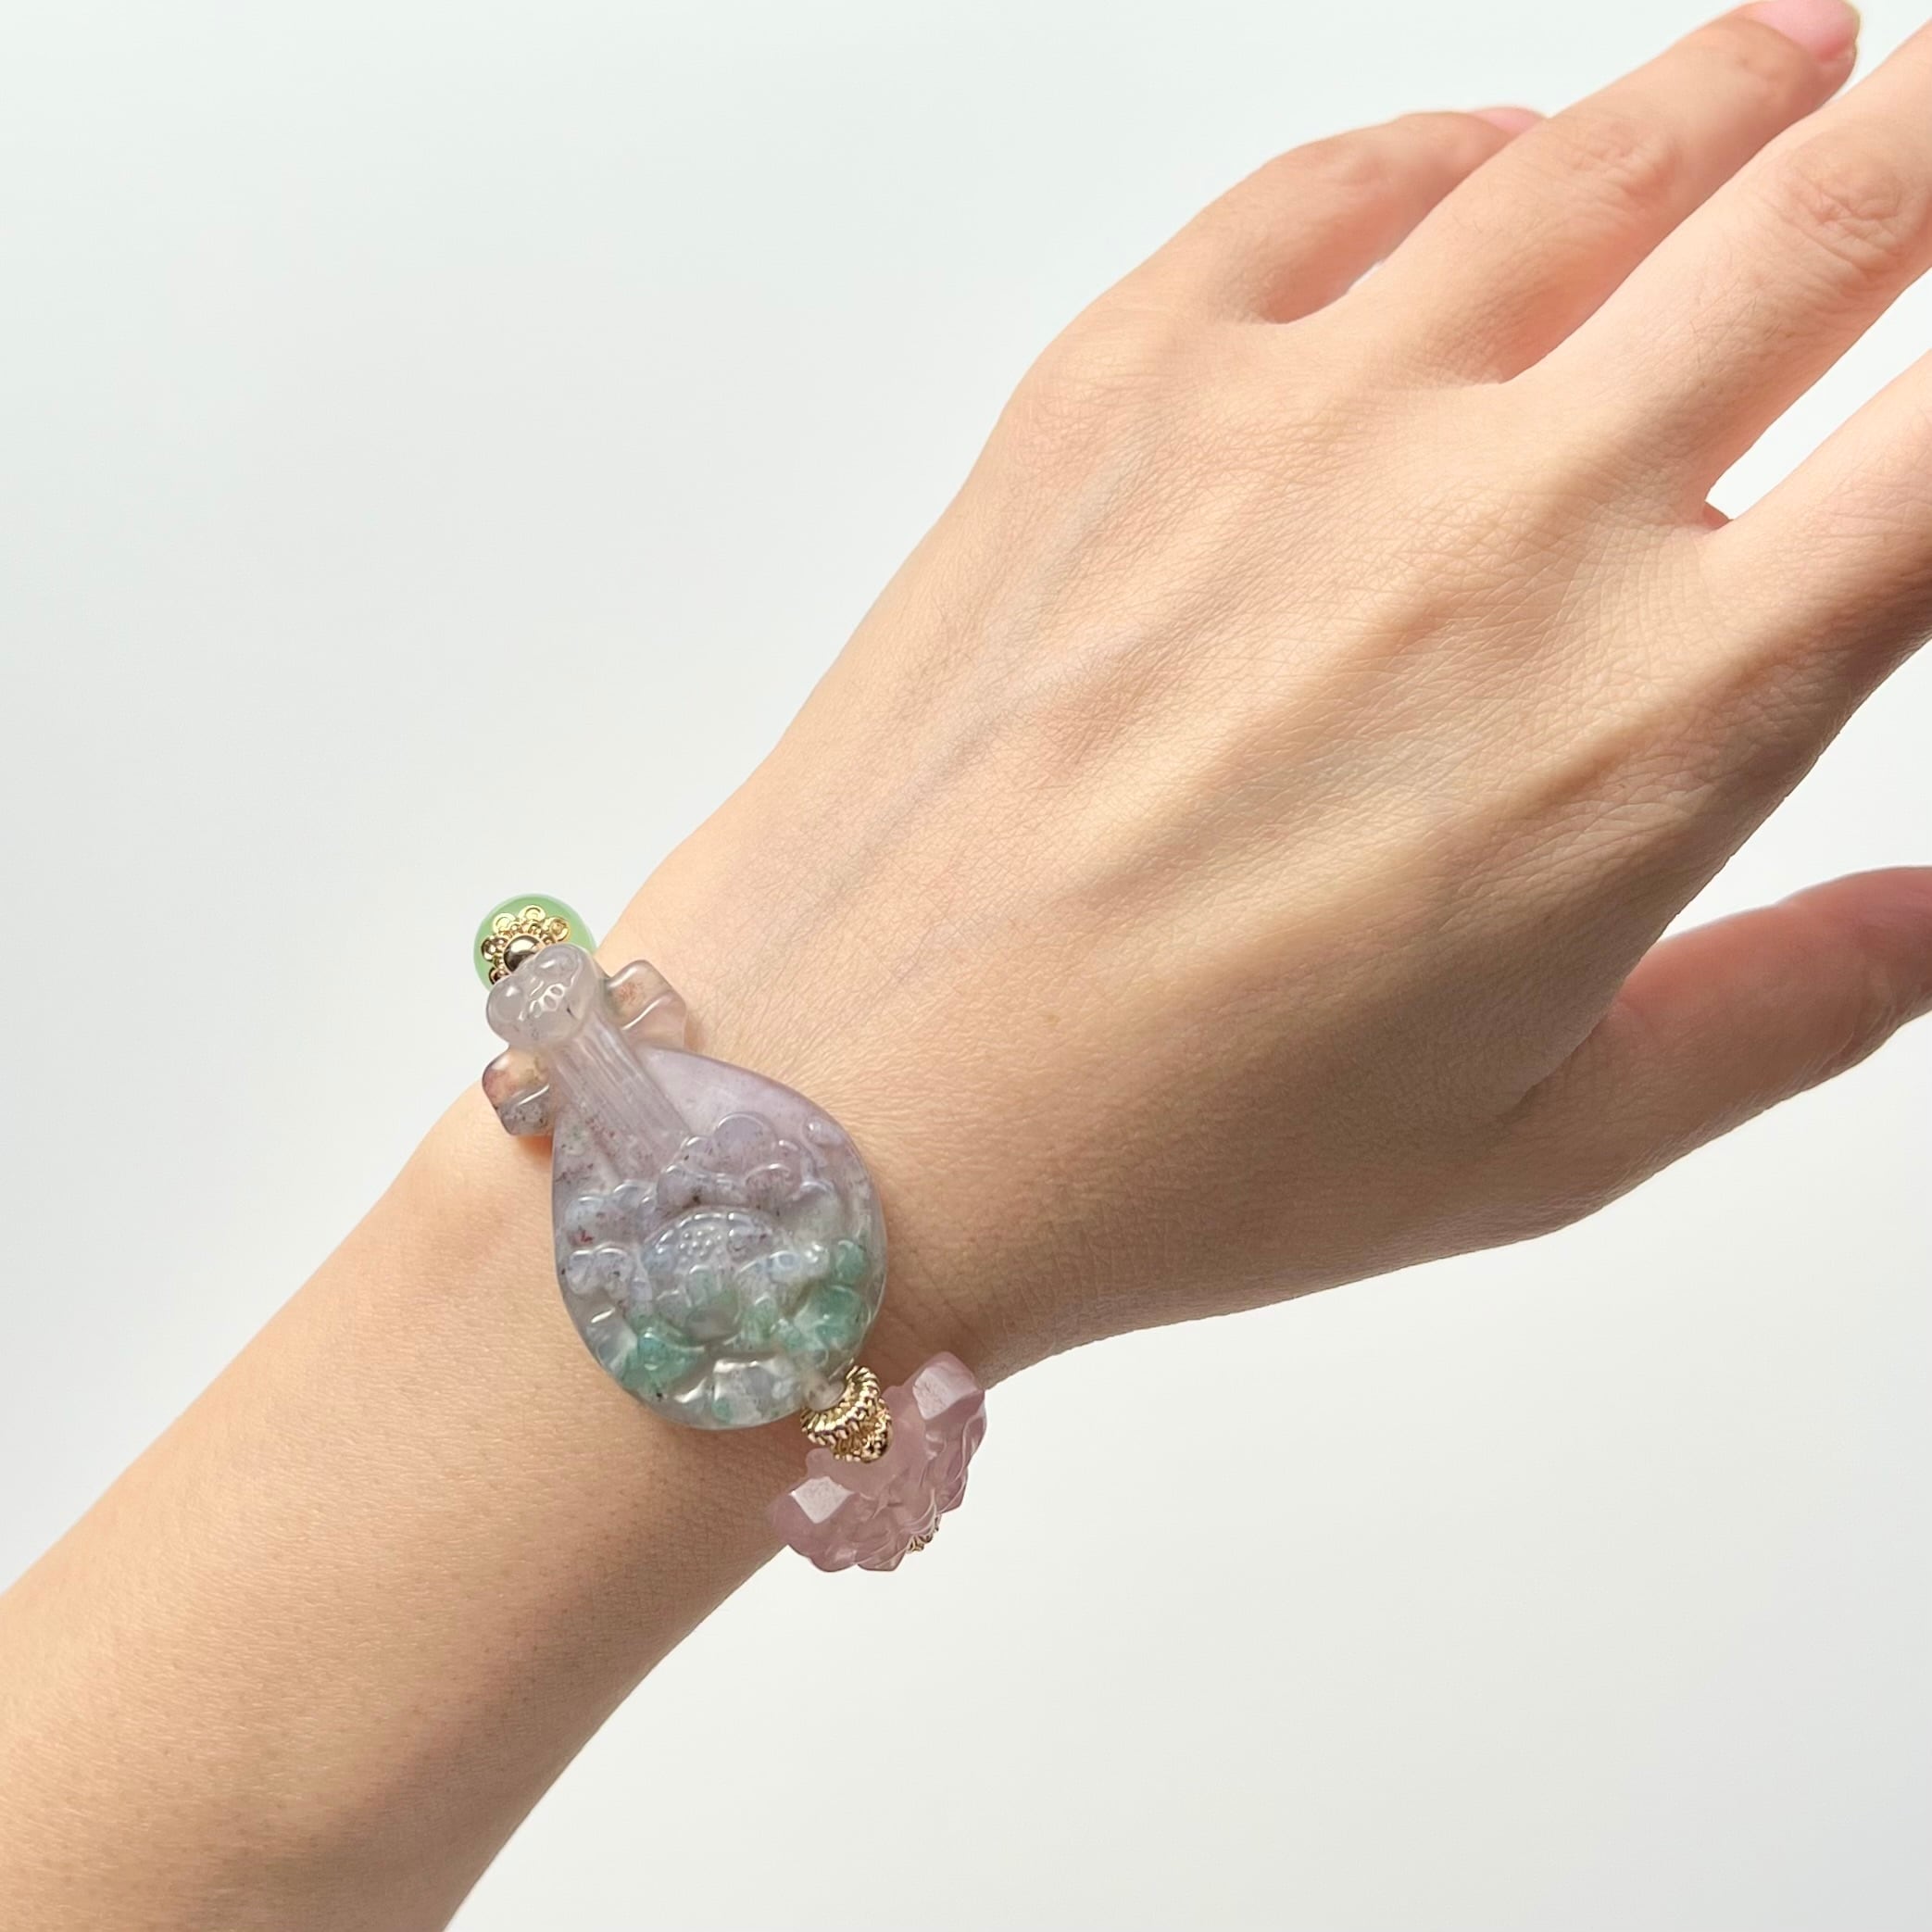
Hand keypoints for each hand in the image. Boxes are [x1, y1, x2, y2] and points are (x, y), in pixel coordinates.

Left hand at [609, 0, 1931, 1380]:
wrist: (853, 1102)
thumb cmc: (1167, 1155)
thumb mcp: (1534, 1147)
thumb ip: (1781, 1013)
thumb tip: (1925, 919)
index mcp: (1656, 721)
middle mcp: (1503, 528)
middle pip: (1817, 220)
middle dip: (1914, 146)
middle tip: (1924, 114)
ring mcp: (1298, 422)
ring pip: (1590, 163)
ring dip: (1730, 91)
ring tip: (1792, 61)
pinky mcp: (1120, 382)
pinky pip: (1337, 187)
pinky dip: (1455, 150)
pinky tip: (1500, 163)